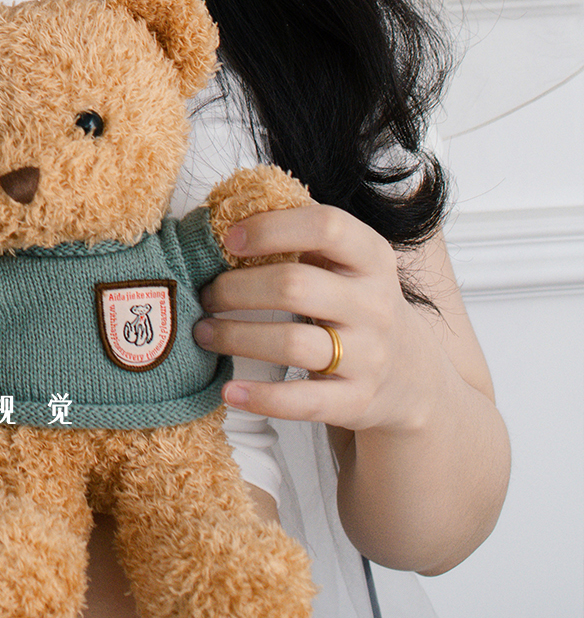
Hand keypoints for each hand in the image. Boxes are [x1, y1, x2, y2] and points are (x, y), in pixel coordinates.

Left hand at [195, 203, 447, 435]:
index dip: (271, 228)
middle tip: (205, 293)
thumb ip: (305, 239)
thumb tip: (226, 216)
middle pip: (294, 287)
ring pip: (292, 344)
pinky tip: (228, 391)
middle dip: (235, 289)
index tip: (229, 240)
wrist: (412, 376)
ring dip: (235, 337)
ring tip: (204, 332)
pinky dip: (261, 397)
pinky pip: (303, 401)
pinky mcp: (357, 401)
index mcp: (372, 258)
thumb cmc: (357, 305)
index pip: (326, 226)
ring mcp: (370, 356)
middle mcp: (375, 305)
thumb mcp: (350, 265)